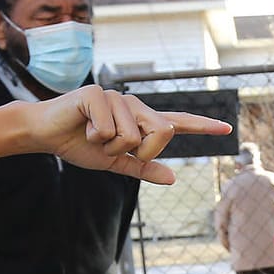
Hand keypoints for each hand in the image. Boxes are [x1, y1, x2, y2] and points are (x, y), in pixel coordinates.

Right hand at [25, 86, 231, 185]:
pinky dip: (96, 138)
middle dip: (141, 150)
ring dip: (111, 147)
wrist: (46, 133)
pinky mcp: (98, 94)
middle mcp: (133, 104)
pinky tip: (83, 127)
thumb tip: (172, 179)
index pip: (177, 122)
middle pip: (162, 132)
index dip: (203, 126)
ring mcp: (117, 97)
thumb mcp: (115, 163)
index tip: (227, 129)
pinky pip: (111, 129)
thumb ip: (143, 168)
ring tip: (93, 136)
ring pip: (134, 135)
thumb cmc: (80, 145)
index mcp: (140, 120)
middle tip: (112, 149)